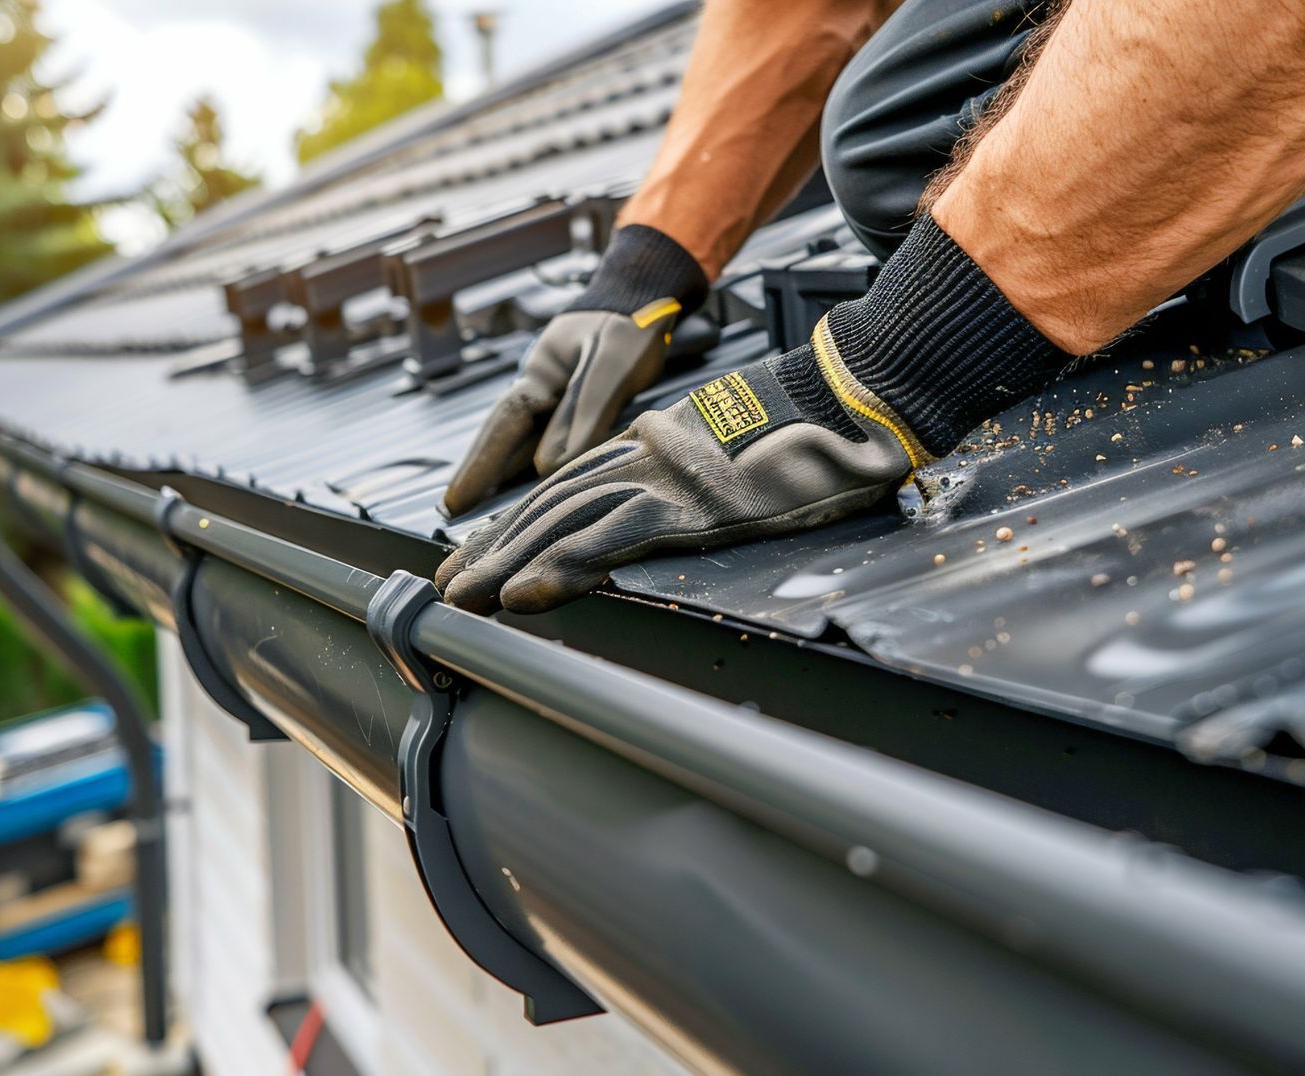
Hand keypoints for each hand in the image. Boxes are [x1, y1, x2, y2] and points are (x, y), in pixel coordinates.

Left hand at [436, 318, 930, 612]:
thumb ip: (701, 480)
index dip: (520, 524)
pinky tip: (520, 597)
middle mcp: (645, 453)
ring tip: (463, 599)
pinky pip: (605, 540)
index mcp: (656, 443)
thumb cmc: (819, 431)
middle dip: (495, 548)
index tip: (484, 556)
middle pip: (550, 503)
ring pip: (560, 521)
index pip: (569, 487)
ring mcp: (662, 475)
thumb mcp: (743, 454)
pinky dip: (555, 570)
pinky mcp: (685, 501)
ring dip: (505, 564)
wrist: (855, 396)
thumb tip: (690, 511)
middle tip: (450, 586)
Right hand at [441, 224, 708, 517]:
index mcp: (540, 373)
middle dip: (477, 470)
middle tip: (451, 507)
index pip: (503, 425)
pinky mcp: (576, 400)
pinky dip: (531, 460)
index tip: (457, 499)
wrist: (646, 294)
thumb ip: (583, 415)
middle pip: (500, 433)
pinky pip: (545, 437)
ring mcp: (555, 391)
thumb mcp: (610, 368)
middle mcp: (540, 384)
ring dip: (500, 469)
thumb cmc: (629, 327)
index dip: (480, 464)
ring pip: (521, 437)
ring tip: (477, 504)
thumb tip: (549, 467)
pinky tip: (525, 481)